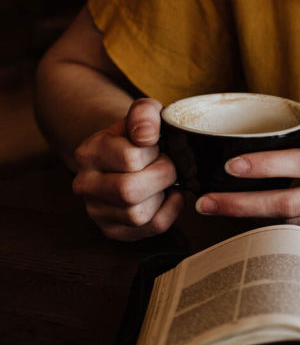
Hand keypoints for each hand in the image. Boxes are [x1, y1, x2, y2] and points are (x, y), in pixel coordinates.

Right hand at [71, 98, 182, 240]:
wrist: (128, 155)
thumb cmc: (140, 135)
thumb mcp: (144, 114)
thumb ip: (145, 114)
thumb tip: (146, 135)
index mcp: (88, 153)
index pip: (130, 158)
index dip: (154, 152)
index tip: (156, 147)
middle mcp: (84, 185)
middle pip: (129, 191)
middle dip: (162, 176)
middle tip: (167, 165)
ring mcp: (96, 211)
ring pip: (138, 214)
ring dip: (162, 195)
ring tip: (163, 181)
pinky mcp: (113, 230)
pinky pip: (151, 227)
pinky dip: (170, 211)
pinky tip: (167, 195)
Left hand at [194, 128, 299, 239]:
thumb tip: (287, 134)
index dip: (264, 166)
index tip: (231, 167)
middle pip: (289, 203)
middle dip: (242, 205)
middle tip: (206, 204)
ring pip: (296, 226)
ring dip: (258, 222)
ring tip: (224, 215)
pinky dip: (288, 235)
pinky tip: (264, 231)